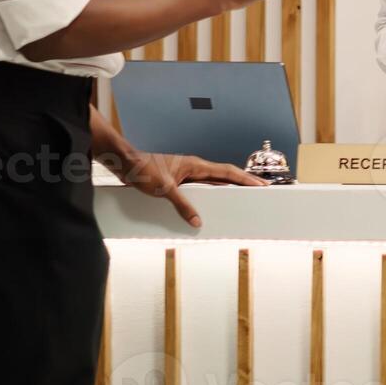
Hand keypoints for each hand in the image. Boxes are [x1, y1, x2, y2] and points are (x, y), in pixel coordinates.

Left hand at [111, 150, 267, 226]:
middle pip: (224, 176)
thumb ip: (182, 206)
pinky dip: (209, 195)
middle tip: (259, 190)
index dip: (245, 179)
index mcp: (196, 165)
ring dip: (227, 189)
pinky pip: (199, 189)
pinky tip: (210, 204)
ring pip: (213, 182)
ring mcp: (186, 174)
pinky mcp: (177, 181)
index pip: (227, 172)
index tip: (260, 184)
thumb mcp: (164, 190)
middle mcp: (194, 168)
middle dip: (242, 183)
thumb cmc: (143, 169)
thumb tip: (197, 221)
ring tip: (241, 198)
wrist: (125, 163)